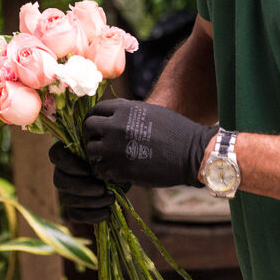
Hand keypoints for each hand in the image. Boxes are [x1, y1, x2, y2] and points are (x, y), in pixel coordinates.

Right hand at [48, 141, 126, 222]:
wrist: (121, 173)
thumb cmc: (113, 155)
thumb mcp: (109, 147)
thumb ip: (100, 146)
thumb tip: (94, 156)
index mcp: (67, 152)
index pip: (56, 155)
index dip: (69, 164)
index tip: (88, 169)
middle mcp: (61, 172)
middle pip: (60, 181)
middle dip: (83, 187)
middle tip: (102, 188)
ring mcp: (66, 192)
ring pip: (68, 200)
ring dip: (91, 202)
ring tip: (110, 197)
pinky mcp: (74, 208)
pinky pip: (76, 215)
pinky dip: (92, 216)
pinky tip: (107, 211)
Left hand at [83, 98, 217, 187]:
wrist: (191, 153)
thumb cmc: (174, 130)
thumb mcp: (149, 111)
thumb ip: (127, 112)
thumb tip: (110, 116)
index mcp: (123, 109)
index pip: (95, 110)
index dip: (95, 118)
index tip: (97, 127)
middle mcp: (115, 126)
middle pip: (88, 128)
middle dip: (91, 135)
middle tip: (99, 142)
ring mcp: (115, 148)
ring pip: (90, 150)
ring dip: (96, 154)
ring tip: (106, 158)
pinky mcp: (120, 169)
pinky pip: (100, 170)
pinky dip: (104, 171)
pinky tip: (114, 170)